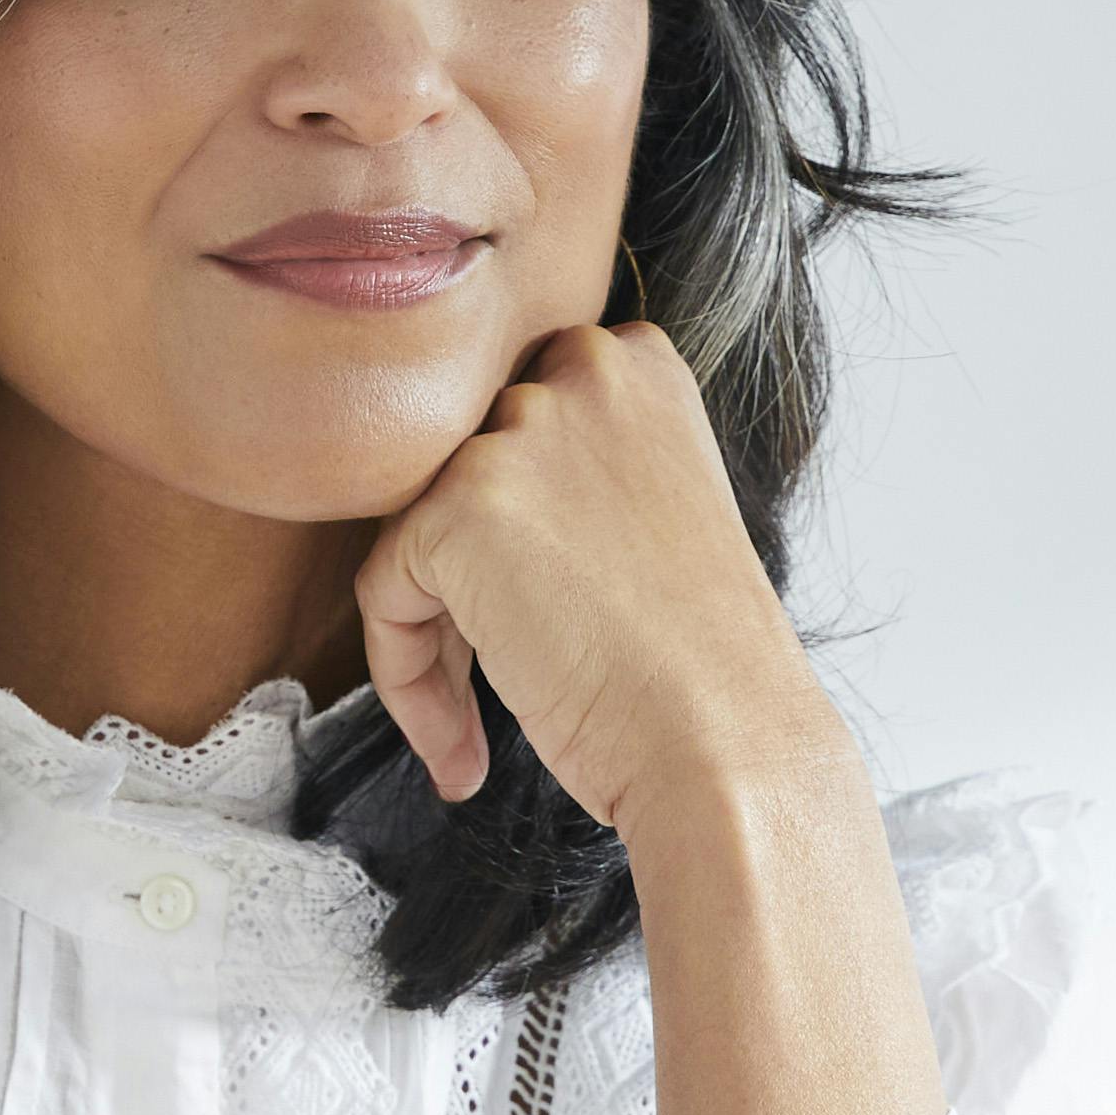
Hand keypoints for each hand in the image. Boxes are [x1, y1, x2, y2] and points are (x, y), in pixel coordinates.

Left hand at [353, 318, 838, 836]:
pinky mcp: (462, 505)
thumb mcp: (651, 514)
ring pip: (415, 533)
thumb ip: (567, 475)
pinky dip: (406, 678)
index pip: (511, 430)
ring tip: (476, 735)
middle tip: (506, 680)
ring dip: (436, 640)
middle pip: (457, 475)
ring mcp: (520, 431)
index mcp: (638, 364)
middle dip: (466, 584)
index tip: (547, 620)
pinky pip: (385, 594)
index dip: (512, 539)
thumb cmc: (700, 664)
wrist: (730, 747)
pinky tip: (463, 750)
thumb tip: (465, 503)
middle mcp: (583, 370)